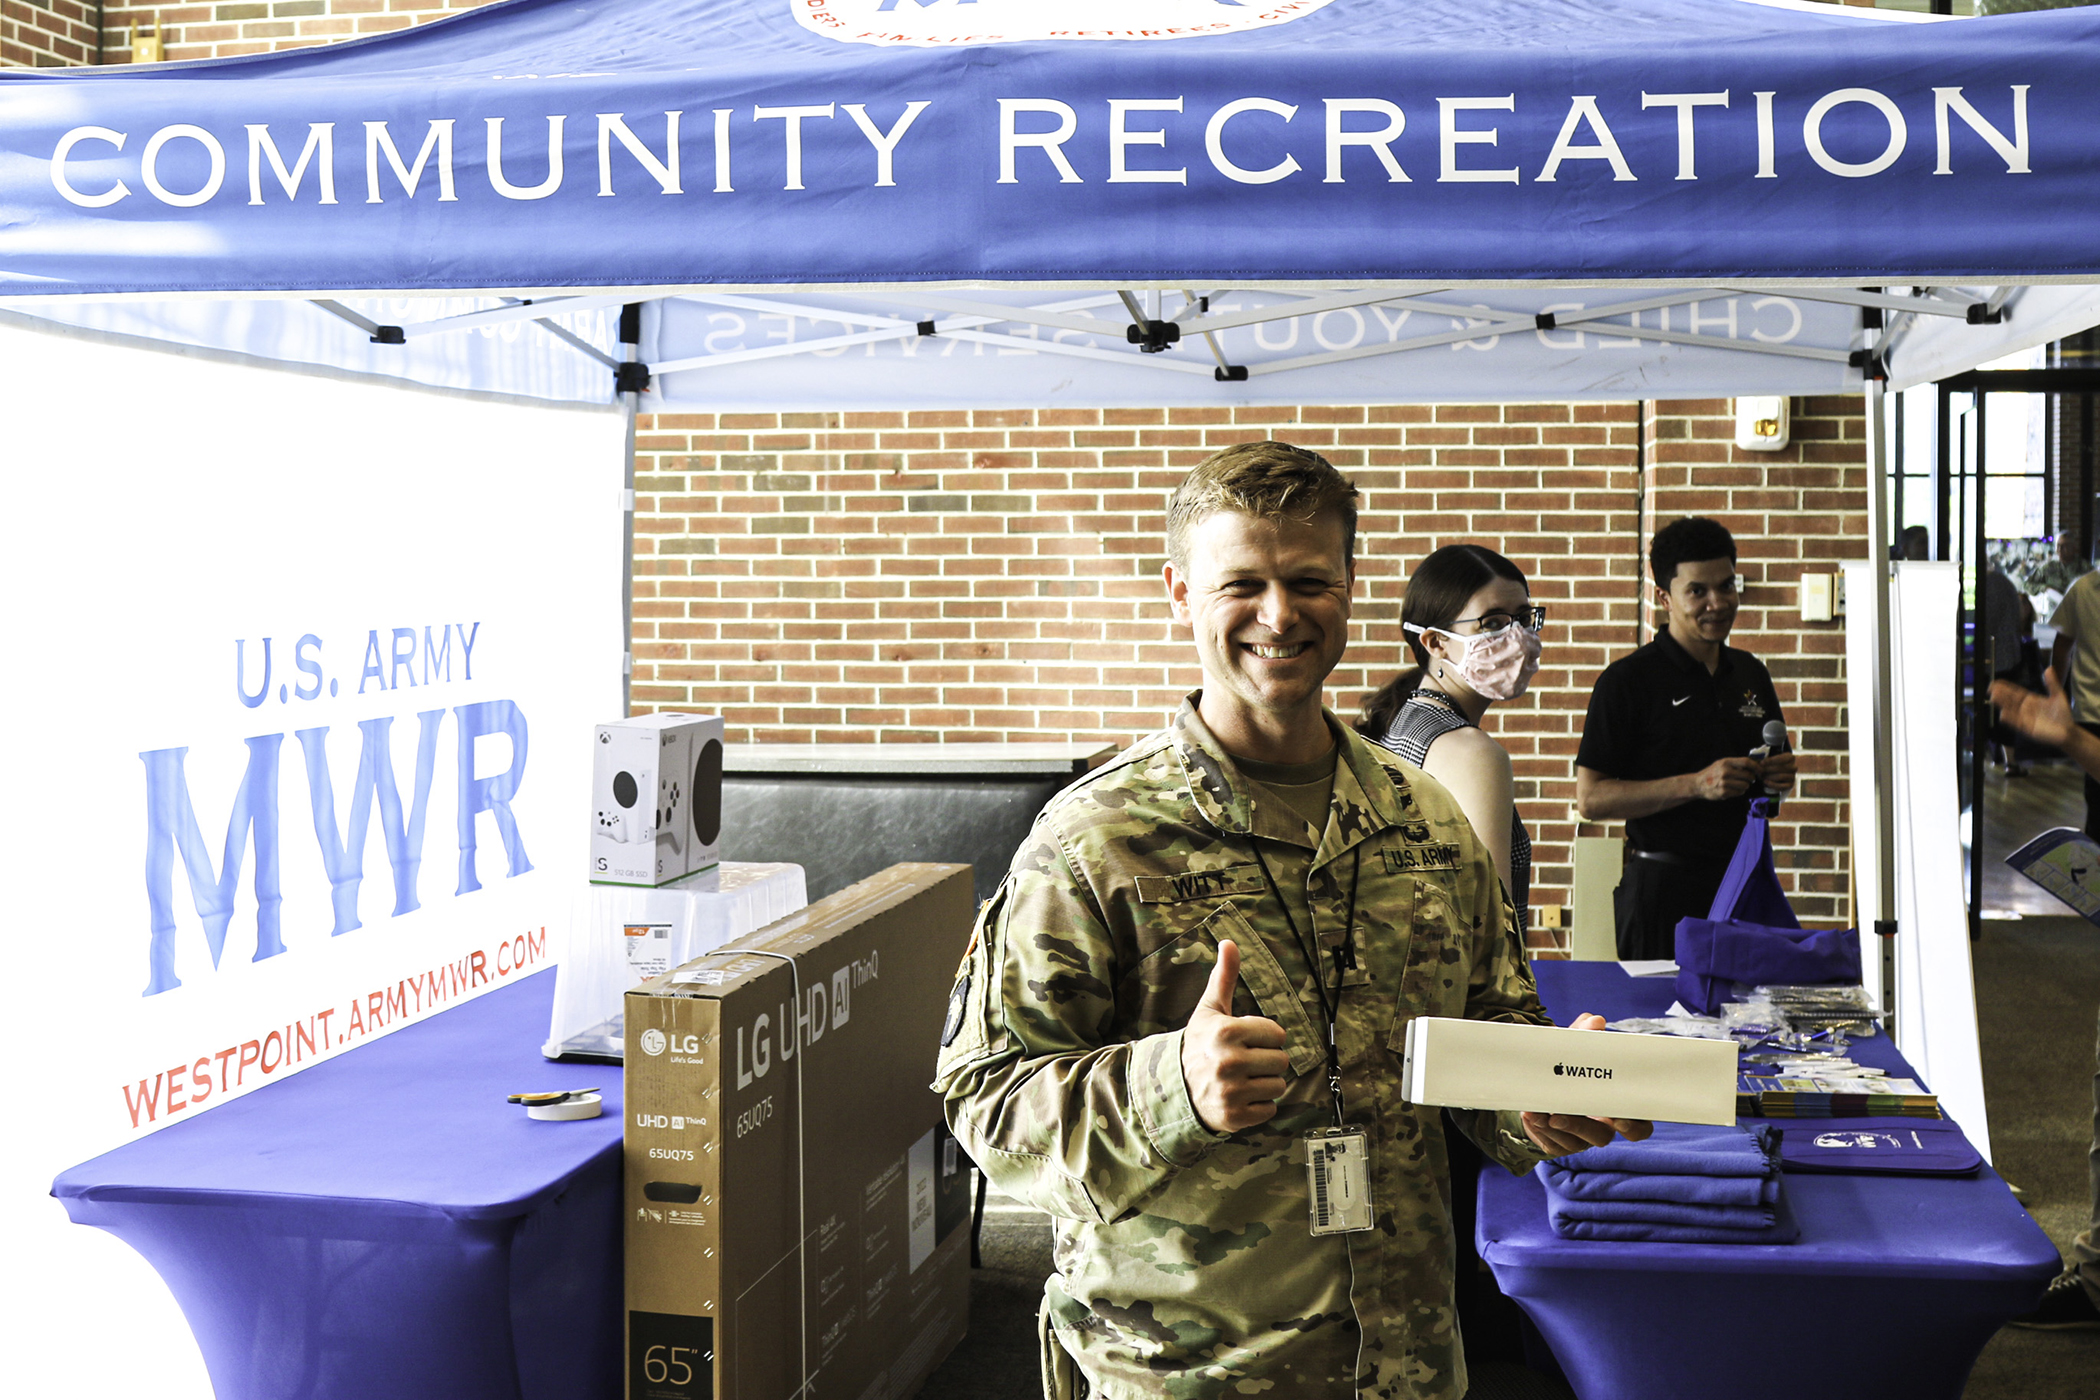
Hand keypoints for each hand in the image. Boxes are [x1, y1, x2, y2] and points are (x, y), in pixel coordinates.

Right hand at [1181, 940, 1289, 1132]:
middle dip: (1267, 1060)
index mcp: (1227, 1032)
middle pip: (1281, 1061)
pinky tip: (1240, 1097)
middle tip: (1246, 1061)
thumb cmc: (1199, 1044)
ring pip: (1278, 1086)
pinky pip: (1270, 1109)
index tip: (1248, 1040)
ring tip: (1243, 1079)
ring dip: (1264, 1083)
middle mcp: (1229, 1062)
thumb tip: (1229, 942)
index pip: (1278, 1034)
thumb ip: (1224, 977)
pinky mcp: (1234, 1117)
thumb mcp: (1210, 1010)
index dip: (1266, 1037)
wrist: (1174, 1088)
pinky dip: (1259, 1106)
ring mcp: (1231, 1092)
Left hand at [1520, 1014, 1654, 1155]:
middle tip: (1560, 1115)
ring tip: (1539, 1112)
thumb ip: (1584, 1034)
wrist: (1542, 1082)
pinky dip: (1540, 1129)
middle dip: (1582, 1129)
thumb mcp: (1575, 1048)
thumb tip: (1595, 1020)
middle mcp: (1602, 1126)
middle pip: (1602, 1138)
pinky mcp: (1559, 1143)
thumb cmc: (1570, 1065)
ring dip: (1556, 1127)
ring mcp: (1580, 1138)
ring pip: (1575, 1143)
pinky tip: (1530, 1114)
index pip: (1639, 1125)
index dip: (1634, 1126)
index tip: (1618, 1118)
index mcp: (1616, 1105)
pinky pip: (1552, 1144)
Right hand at [1690, 756, 1758, 800]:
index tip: (1761, 770)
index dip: (1756, 766)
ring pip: (1746, 785)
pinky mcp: (1724, 792)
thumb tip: (1754, 764)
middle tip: (1748, 779)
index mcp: (1726, 762)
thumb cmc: (1712, 773)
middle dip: (1751, 778)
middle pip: (1748, 775)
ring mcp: (1724, 782)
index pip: (1746, 762)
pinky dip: (1739, 791)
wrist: (1698, 784)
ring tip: (1738, 784)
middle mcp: (1725, 771)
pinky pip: (1740, 792)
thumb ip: (1736, 763)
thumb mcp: (1722, 763)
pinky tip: (1733, 789)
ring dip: (1745, 786)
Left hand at [1760, 750, 1796, 791]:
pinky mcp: (1790, 785)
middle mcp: (1794, 767)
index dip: (1771, 761)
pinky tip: (1766, 781)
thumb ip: (1765, 760)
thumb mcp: (1768, 759)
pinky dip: (1773, 784)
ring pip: (1781, 776)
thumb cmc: (1770, 764)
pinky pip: (1782, 786)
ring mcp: (1793, 776)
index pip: (1782, 759)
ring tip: (1761, 776)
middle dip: (1769, 769)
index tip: (1761, 763)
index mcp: (1790, 758)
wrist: (1774, 774)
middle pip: (1781, 768)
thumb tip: (1759, 762)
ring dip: (1770, 776)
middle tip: (1760, 770)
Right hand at [1992, 667, 2074, 747]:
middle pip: (2010, 700)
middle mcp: (2024, 708)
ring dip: (2002, 704)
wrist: (2068, 730)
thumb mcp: (2058, 696)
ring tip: (1993, 698)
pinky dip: (2009, 719)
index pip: (2015, 692)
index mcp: (2030, 699)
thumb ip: (2052, 683)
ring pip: (2010, 710)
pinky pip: (2016, 722)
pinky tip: (2003, 714)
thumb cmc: (2062, 714)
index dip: (2005, 687)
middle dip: (2001, 694)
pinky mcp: (2026, 728)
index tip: (1995, 683)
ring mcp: (2024, 718)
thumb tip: (2049, 668)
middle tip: (1991, 689)